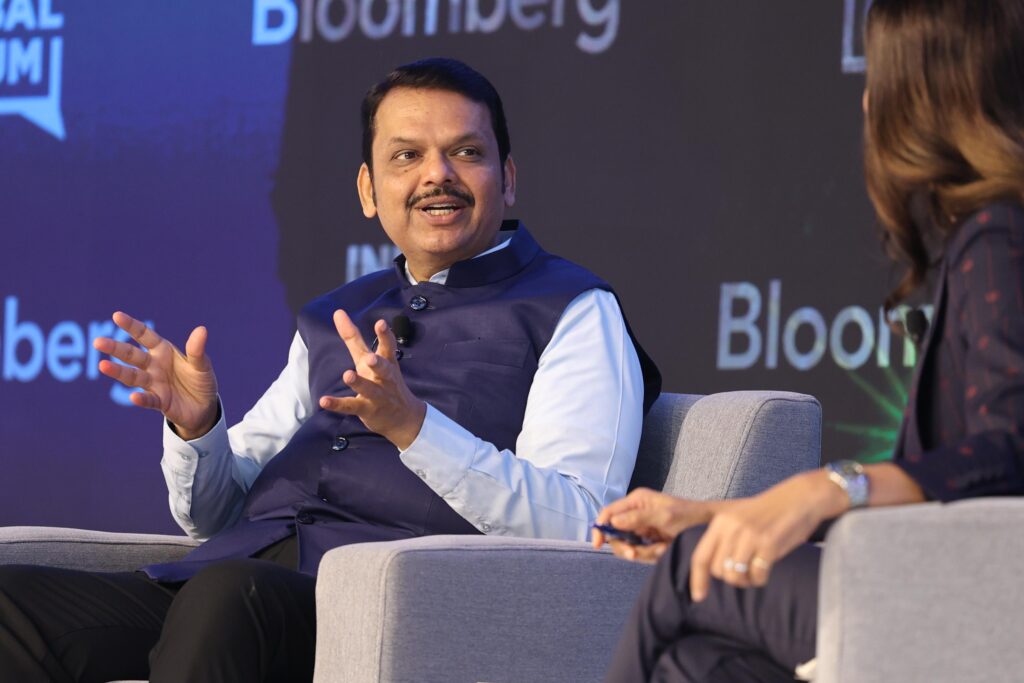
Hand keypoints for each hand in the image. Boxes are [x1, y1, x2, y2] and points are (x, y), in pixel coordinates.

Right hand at [93, 311, 218, 438]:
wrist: (204, 407)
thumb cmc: (200, 380)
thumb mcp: (202, 365)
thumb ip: (197, 350)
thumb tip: (202, 330)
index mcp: (163, 351)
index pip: (144, 335)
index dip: (131, 326)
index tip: (116, 316)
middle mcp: (154, 365)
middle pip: (132, 355)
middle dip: (116, 348)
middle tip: (98, 342)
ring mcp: (154, 384)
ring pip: (133, 377)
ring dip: (118, 372)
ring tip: (103, 366)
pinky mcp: (159, 402)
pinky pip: (148, 400)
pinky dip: (141, 399)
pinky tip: (134, 397)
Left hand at [318, 310, 426, 448]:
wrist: (404, 417)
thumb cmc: (384, 381)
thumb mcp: (372, 358)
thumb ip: (353, 337)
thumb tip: (338, 312)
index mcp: (387, 362)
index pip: (387, 347)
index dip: (385, 336)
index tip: (381, 324)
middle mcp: (384, 378)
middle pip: (384, 369)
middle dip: (378, 363)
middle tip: (371, 358)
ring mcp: (377, 395)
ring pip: (369, 389)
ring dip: (359, 383)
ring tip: (348, 375)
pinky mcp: (367, 409)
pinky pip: (351, 406)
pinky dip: (337, 404)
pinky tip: (324, 401)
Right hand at [592, 488, 717, 563]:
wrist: (710, 528)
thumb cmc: (689, 516)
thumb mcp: (664, 516)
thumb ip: (638, 518)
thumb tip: (613, 522)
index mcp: (636, 501)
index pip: (609, 513)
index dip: (600, 528)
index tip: (599, 544)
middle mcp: (635, 513)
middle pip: (615, 534)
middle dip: (625, 546)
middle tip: (635, 555)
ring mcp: (642, 528)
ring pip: (628, 546)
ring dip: (643, 552)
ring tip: (661, 549)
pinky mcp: (649, 541)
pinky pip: (641, 553)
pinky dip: (651, 555)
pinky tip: (664, 549)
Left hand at [689, 470, 846, 600]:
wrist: (799, 498)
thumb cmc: (769, 511)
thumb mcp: (738, 518)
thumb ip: (724, 538)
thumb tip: (714, 569)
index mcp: (721, 522)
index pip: (701, 556)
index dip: (697, 579)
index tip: (698, 596)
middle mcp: (732, 529)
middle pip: (718, 571)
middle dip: (730, 577)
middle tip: (744, 572)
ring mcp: (750, 537)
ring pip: (735, 576)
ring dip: (745, 581)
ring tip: (755, 572)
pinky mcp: (769, 545)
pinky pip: (757, 576)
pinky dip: (760, 579)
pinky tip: (766, 570)